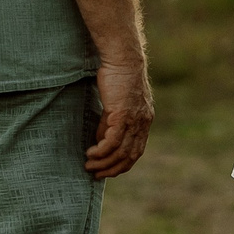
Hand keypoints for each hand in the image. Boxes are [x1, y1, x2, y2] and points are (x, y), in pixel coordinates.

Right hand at [85, 57, 153, 179]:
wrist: (123, 59)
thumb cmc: (117, 76)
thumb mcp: (116, 103)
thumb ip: (111, 122)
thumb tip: (101, 139)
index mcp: (144, 121)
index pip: (136, 151)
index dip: (123, 164)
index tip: (109, 171)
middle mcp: (142, 124)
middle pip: (129, 156)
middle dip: (113, 169)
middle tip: (96, 174)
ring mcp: (133, 121)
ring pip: (120, 152)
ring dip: (103, 163)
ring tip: (89, 166)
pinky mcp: (122, 116)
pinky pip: (111, 142)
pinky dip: (100, 151)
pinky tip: (90, 154)